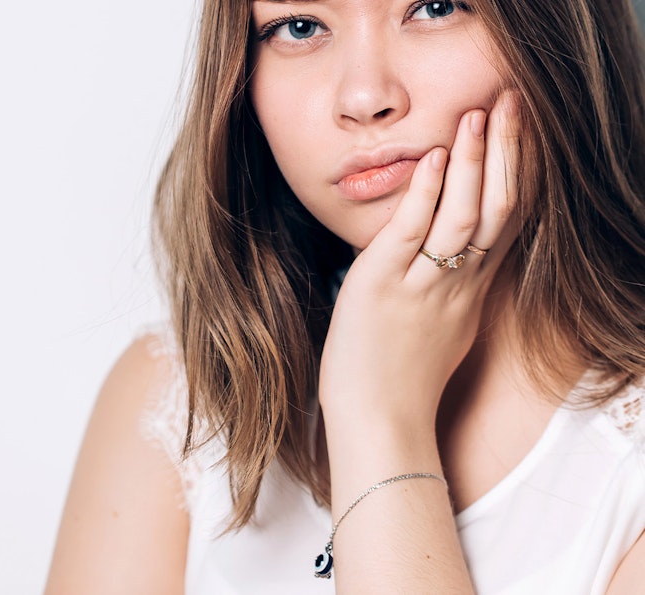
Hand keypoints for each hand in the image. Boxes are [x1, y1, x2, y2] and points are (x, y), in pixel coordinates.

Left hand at [318, 91, 521, 429]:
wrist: (378, 423)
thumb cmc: (401, 380)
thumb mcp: (442, 331)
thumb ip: (450, 290)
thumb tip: (448, 260)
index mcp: (473, 293)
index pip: (509, 222)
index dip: (520, 172)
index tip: (523, 131)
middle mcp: (458, 285)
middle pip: (499, 209)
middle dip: (508, 153)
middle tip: (512, 102)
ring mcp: (423, 286)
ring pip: (465, 217)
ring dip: (473, 163)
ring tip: (478, 116)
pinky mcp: (383, 287)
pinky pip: (413, 234)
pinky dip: (428, 195)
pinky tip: (434, 160)